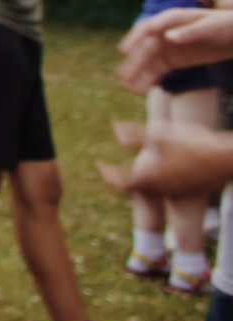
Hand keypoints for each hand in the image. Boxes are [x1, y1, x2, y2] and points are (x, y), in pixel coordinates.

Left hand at [99, 119, 232, 201]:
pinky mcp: (190, 189)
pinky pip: (167, 188)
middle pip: (134, 190)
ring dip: (140, 181)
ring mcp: (176, 191)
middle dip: (121, 181)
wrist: (227, 158)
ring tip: (136, 169)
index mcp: (149, 178)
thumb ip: (135, 136)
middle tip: (113, 171)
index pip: (120, 183)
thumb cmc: (192, 145)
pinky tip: (162, 167)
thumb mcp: (159, 135)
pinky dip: (157, 180)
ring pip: (151, 190)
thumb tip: (115, 129)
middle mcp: (161, 189)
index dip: (107, 175)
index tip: (100, 166)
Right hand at [117, 7, 232, 92]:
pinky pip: (158, 71)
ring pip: (148, 61)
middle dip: (134, 63)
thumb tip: (169, 37)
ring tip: (126, 87)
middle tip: (122, 77)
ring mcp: (167, 47)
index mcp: (171, 19)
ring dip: (136, 74)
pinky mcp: (173, 60)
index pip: (147, 28)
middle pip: (145, 48)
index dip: (134, 38)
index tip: (124, 51)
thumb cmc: (227, 26)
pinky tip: (142, 91)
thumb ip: (191, 32)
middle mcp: (164, 32)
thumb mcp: (212, 28)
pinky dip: (149, 80)